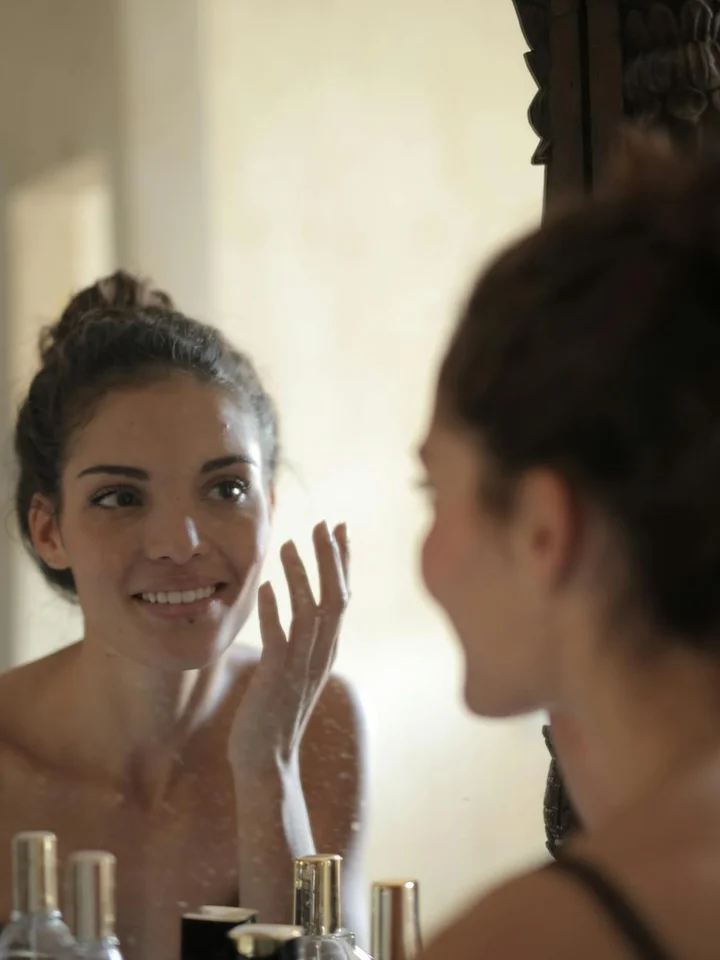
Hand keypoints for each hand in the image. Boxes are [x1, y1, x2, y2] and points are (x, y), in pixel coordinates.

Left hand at [228, 521, 349, 769]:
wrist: (267, 763)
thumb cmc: (275, 714)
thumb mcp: (295, 671)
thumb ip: (300, 640)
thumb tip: (295, 606)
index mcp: (326, 650)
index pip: (341, 596)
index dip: (342, 562)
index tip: (338, 529)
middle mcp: (320, 655)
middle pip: (335, 598)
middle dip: (331, 559)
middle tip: (324, 525)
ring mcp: (301, 668)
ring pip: (310, 613)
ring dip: (302, 577)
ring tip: (290, 546)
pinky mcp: (277, 679)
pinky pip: (279, 638)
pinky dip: (274, 610)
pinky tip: (266, 586)